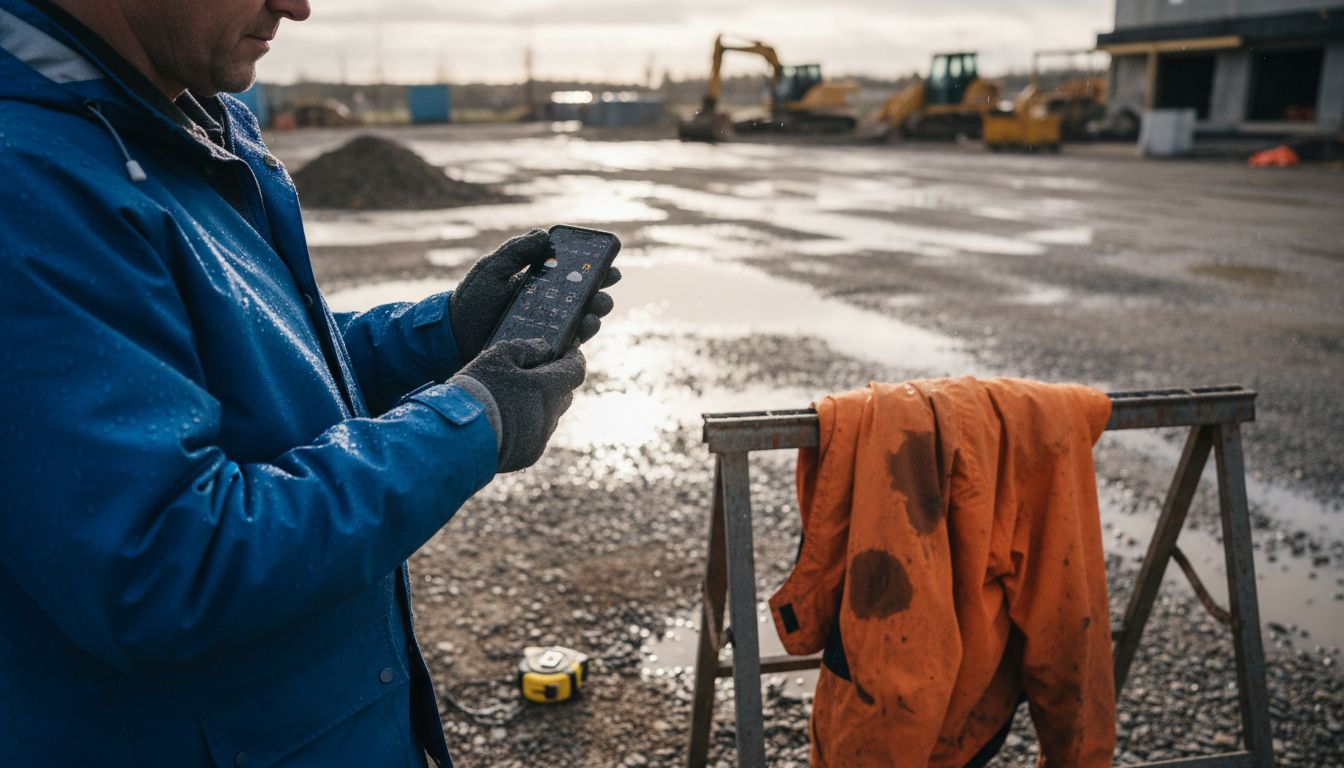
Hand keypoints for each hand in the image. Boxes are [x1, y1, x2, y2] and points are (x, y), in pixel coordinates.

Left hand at [449, 230, 622, 360]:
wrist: (452, 335)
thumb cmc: (471, 300)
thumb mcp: (492, 269)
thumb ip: (516, 251)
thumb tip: (543, 234)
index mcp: (543, 284)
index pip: (576, 275)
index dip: (597, 270)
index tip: (609, 264)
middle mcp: (551, 308)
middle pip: (587, 300)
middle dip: (602, 292)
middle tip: (606, 287)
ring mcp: (549, 331)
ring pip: (583, 324)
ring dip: (595, 315)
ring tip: (595, 311)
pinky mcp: (543, 352)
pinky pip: (568, 348)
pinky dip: (579, 340)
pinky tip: (581, 331)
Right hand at [453, 339, 585, 472]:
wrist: (458, 436)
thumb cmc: (477, 391)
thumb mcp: (497, 357)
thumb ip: (526, 348)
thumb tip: (543, 348)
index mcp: (547, 388)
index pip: (575, 370)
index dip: (574, 358)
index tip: (570, 351)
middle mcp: (550, 415)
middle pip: (564, 395)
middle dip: (556, 383)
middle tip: (538, 374)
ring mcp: (540, 438)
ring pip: (550, 417)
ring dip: (541, 407)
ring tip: (515, 400)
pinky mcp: (529, 455)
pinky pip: (536, 436)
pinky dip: (528, 426)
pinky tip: (507, 422)